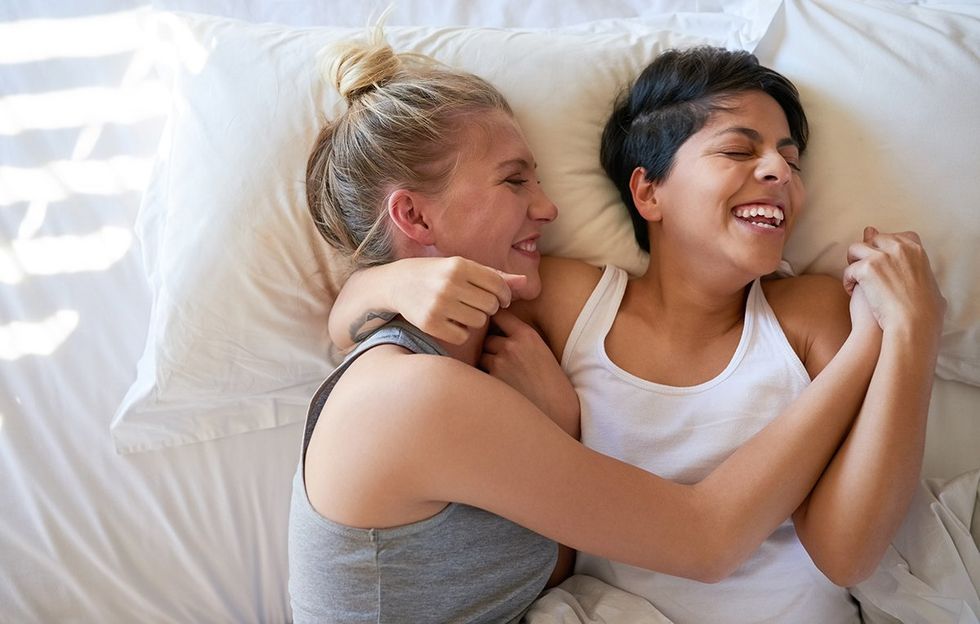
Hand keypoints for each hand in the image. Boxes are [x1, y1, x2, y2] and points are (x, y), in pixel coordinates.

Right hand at [392, 257, 526, 344]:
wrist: (396, 283)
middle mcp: (449, 284)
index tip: (501, 299)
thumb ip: (495, 276)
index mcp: (459, 265)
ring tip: (464, 312)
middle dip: (489, 307)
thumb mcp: (463, 267)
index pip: (498, 285)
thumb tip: (525, 282)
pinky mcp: (429, 323)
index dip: (505, 295)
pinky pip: (462, 336)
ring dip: (476, 320)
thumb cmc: (437, 273)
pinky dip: (461, 332)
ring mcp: (438, 304)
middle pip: (490, 305)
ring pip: (478, 322)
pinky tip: (453, 322)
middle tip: (478, 305)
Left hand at [481, 309, 579, 430]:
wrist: (558, 410)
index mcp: (527, 335)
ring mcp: (500, 363)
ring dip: (486, 364)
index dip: (494, 321)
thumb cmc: (552, 383)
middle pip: (487, 338)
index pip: (499, 316)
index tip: (493, 327)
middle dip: (490, 348)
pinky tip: (500, 388)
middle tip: (501, 361)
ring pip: (482, 356)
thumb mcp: (541, 351)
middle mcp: (511, 345)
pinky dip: (485, 379)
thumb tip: (497, 333)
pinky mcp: (492, 381)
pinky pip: (480, 375)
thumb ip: (521, 340)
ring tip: (503, 377)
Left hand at [843, 227, 945, 336]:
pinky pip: (848, 269)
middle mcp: (899, 248)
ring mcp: (882, 256)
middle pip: (874, 239)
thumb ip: (923, 275)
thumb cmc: (925, 312)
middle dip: (867, 252)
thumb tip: (924, 277)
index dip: (885, 248)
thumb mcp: (931, 286)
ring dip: (853, 262)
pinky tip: (852, 292)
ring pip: (856, 248)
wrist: (912, 323)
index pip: (896, 236)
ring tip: (855, 278)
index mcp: (916, 250)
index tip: (881, 261)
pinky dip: (848, 281)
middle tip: (865, 271)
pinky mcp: (867, 268)